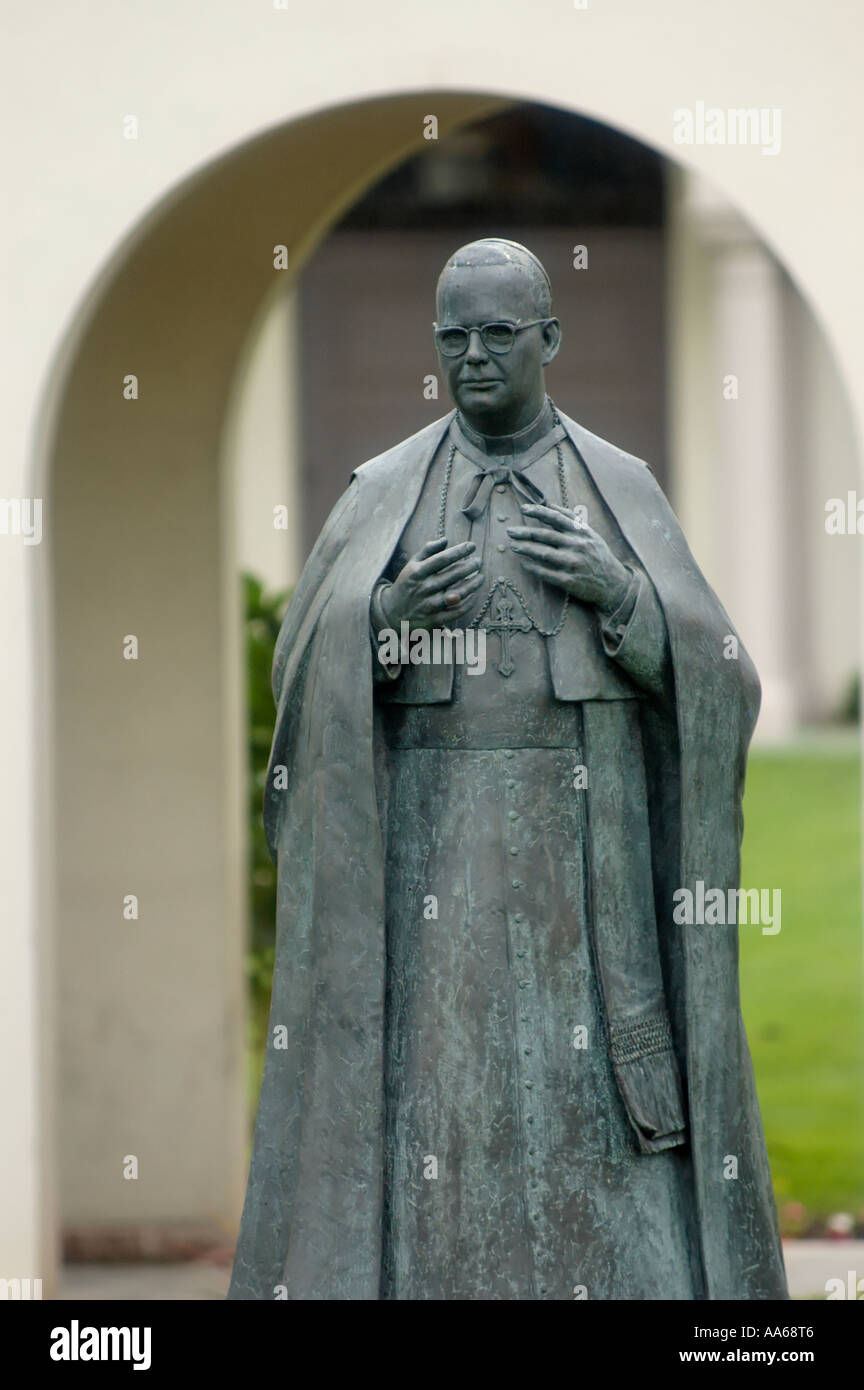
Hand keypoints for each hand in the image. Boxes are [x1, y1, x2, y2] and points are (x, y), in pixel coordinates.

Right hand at [380, 538, 483, 629]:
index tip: (472, 546)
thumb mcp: (412, 565)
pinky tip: (474, 594)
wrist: (392, 612)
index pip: (443, 559)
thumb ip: (427, 551)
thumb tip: (445, 540)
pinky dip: (469, 603)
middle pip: (453, 575)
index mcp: (417, 573)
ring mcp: (429, 605)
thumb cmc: (407, 584)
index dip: (460, 551)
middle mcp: (424, 588)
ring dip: (473, 584)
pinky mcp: (435, 619)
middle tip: (479, 561)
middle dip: (470, 566)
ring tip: (481, 577)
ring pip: (458, 593)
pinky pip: (457, 611)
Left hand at [507, 503, 630, 614]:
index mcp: (581, 533)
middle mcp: (577, 546)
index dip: (538, 511)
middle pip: (545, 536)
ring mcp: (573, 564)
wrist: (614, 584)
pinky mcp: (569, 581)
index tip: (523, 509)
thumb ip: (572, 520)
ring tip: (513, 545)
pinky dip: (533, 568)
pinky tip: (523, 564)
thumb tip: (552, 505)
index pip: (556, 518)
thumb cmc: (599, 556)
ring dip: (526, 549)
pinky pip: (546, 573)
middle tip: (510, 531)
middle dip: (525, 533)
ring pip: (543, 554)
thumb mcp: (591, 534)